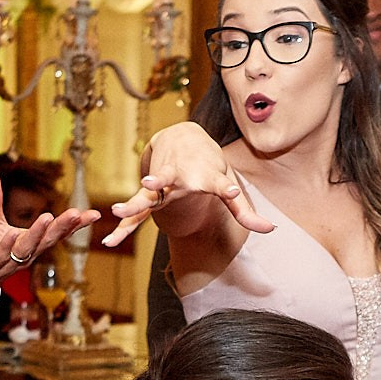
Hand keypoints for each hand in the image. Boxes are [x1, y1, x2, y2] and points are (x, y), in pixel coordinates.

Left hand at [0, 169, 100, 311]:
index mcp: (30, 243)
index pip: (55, 233)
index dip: (74, 225)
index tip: (93, 214)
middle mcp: (24, 255)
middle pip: (46, 241)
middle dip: (61, 228)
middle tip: (76, 214)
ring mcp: (8, 263)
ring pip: (26, 249)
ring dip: (37, 234)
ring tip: (48, 217)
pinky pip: (0, 257)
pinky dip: (7, 246)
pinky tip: (12, 233)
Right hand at [102, 122, 271, 245]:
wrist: (181, 137)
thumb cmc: (209, 165)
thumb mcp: (228, 182)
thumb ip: (246, 211)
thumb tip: (271, 230)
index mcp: (205, 176)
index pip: (218, 182)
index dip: (225, 186)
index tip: (230, 188)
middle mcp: (181, 177)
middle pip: (170, 183)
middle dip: (159, 184)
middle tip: (148, 184)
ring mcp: (162, 185)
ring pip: (146, 195)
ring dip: (133, 202)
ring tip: (118, 211)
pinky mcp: (149, 194)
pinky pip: (135, 214)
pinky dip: (124, 227)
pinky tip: (110, 242)